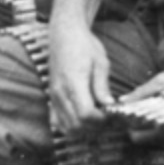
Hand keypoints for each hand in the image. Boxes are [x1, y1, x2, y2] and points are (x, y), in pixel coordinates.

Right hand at [48, 18, 112, 134]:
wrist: (65, 34)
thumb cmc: (84, 45)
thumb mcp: (100, 62)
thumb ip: (102, 86)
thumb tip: (109, 105)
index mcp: (73, 82)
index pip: (86, 114)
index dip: (101, 119)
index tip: (111, 114)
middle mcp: (60, 93)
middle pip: (76, 125)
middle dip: (94, 127)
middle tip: (107, 119)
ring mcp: (54, 97)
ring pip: (65, 127)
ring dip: (83, 130)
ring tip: (96, 121)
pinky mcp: (52, 98)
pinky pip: (56, 122)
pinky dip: (69, 127)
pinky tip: (81, 121)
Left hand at [118, 58, 163, 140]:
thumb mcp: (162, 80)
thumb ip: (140, 93)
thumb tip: (121, 101)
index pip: (134, 129)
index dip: (123, 119)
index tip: (116, 110)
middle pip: (140, 139)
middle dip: (131, 126)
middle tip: (128, 110)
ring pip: (151, 139)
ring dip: (143, 126)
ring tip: (141, 108)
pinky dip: (156, 126)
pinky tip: (156, 111)